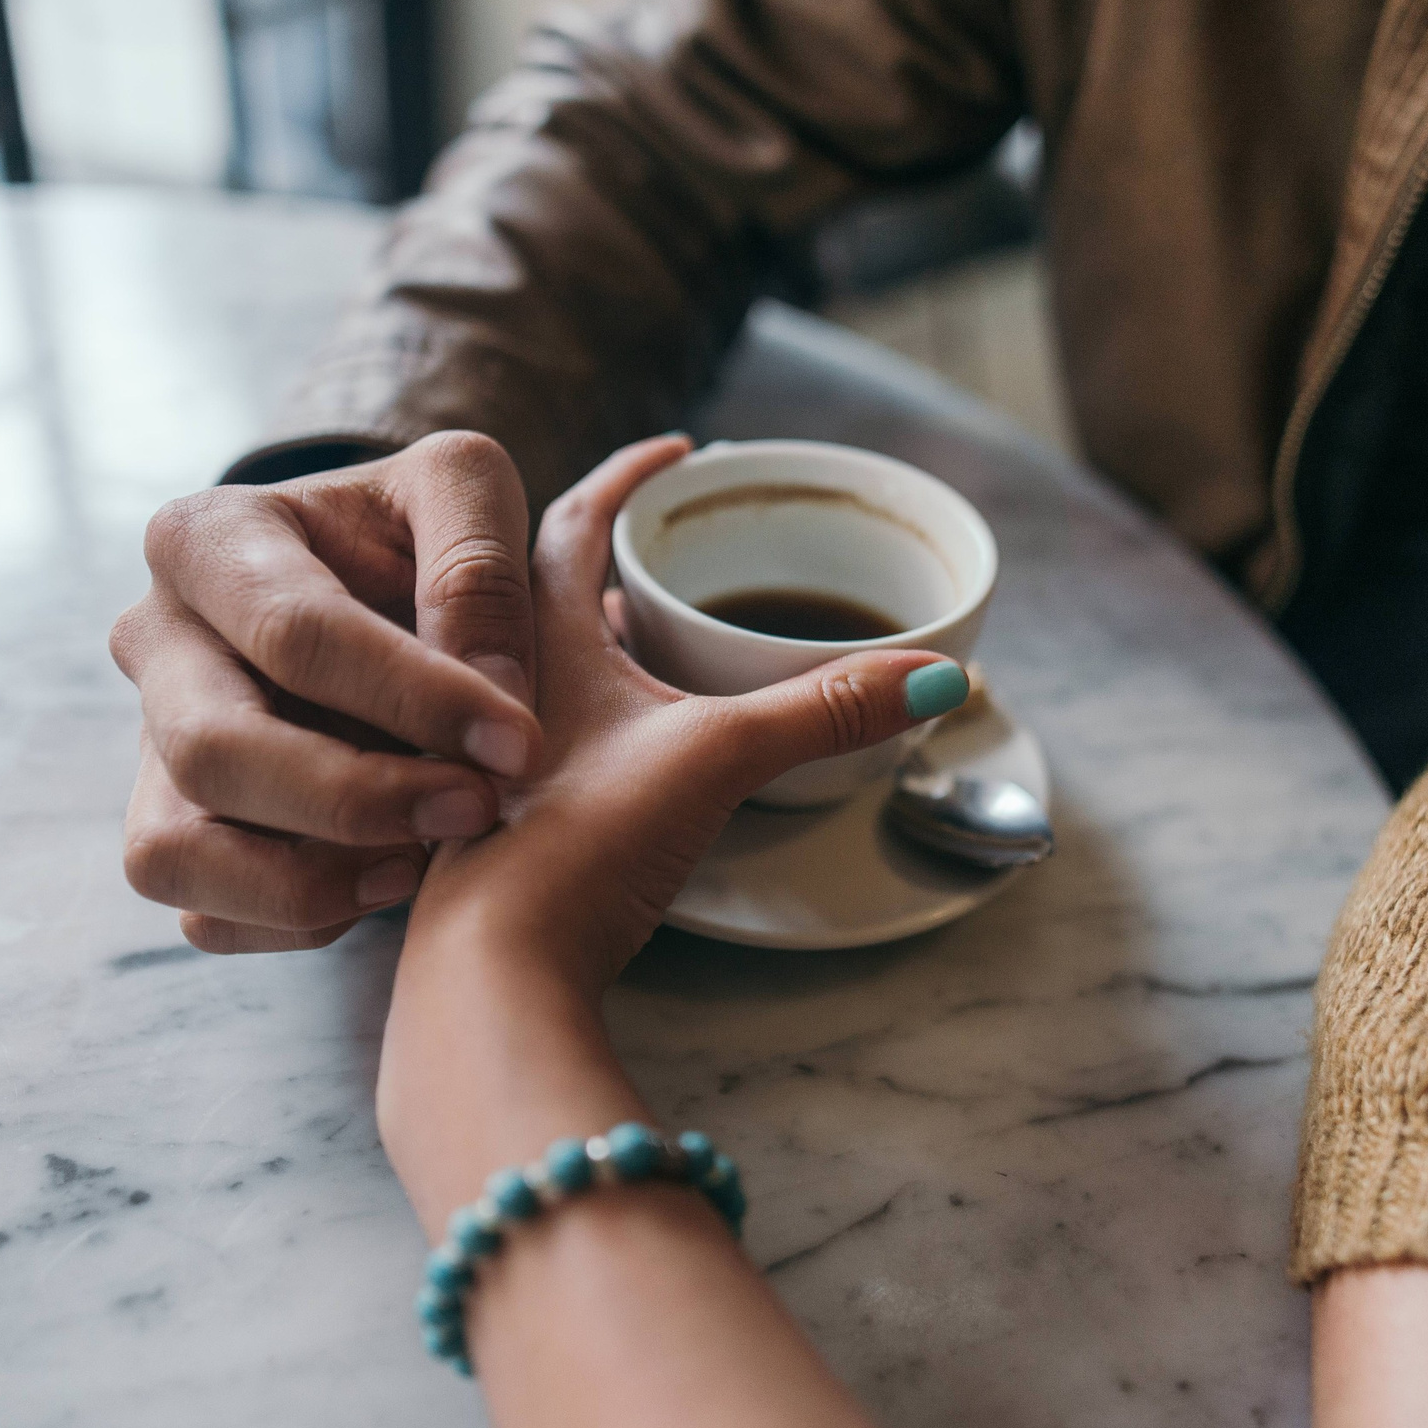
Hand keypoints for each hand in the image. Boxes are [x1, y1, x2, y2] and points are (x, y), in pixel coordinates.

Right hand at [108, 433, 542, 952]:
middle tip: (478, 808)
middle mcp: (154, 643)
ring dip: (309, 879)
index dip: (415, 697)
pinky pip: (204, 913)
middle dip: (357, 797)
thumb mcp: (466, 492)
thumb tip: (489, 691)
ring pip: (177, 852)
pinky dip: (299, 919)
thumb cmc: (421, 533)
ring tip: (423, 861)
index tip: (520, 742)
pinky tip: (389, 882)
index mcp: (205, 539)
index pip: (294, 634)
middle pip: (213, 751)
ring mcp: (151, 745)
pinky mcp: (176, 828)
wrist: (382, 588)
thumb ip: (479, 568)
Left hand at [406, 435, 967, 1000]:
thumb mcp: (719, 757)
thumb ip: (825, 712)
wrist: (490, 976)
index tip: (677, 451)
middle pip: (552, 591)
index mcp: (538, 638)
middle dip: (617, 560)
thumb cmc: (573, 847)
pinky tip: (634, 751)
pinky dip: (598, 724)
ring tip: (668, 637)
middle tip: (678, 547)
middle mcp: (500, 685)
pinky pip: (551, 742)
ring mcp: (496, 758)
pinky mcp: (507, 826)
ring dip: (607, 646)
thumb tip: (938, 675)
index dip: (630, 478)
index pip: (575, 520)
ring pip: (550, 671)